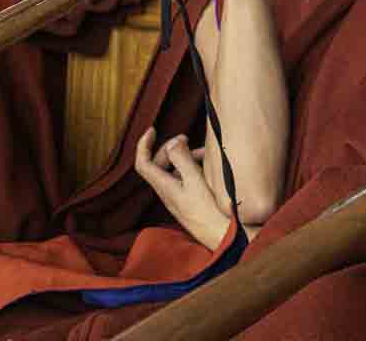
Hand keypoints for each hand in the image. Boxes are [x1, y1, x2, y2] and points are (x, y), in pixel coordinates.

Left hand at [135, 127, 230, 249]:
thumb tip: (172, 142)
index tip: (152, 129)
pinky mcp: (188, 201)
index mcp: (164, 187)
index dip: (143, 144)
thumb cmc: (209, 211)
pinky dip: (194, 167)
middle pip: (159, 164)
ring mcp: (178, 197)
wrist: (223, 236)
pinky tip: (209, 166)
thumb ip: (182, 158)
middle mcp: (167, 192)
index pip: (143, 164)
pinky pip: (185, 178)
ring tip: (205, 154)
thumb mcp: (196, 179)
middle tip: (187, 139)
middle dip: (172, 148)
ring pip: (174, 170)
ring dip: (187, 157)